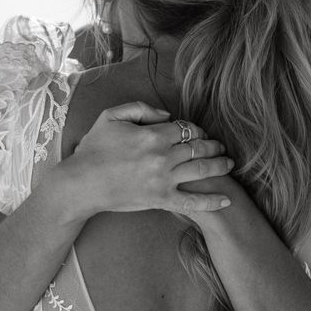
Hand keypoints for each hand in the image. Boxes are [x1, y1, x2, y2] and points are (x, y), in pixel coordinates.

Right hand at [67, 101, 234, 214]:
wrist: (81, 183)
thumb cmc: (93, 149)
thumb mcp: (111, 116)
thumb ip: (140, 108)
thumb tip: (167, 114)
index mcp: (152, 134)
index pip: (186, 128)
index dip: (196, 129)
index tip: (197, 133)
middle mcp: (163, 156)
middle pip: (199, 147)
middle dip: (213, 145)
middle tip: (220, 147)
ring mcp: (164, 179)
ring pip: (201, 170)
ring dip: (220, 165)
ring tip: (229, 164)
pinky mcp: (161, 200)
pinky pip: (192, 202)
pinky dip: (212, 202)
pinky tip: (226, 201)